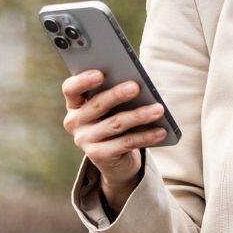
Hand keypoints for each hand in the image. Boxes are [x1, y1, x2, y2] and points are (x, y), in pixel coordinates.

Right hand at [62, 69, 166, 209]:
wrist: (115, 159)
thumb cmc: (114, 120)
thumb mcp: (112, 107)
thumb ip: (116, 94)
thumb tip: (137, 84)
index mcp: (75, 104)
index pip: (71, 89)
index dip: (83, 80)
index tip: (100, 73)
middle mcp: (75, 122)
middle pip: (97, 105)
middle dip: (117, 95)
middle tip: (136, 86)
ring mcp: (85, 140)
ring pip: (115, 124)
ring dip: (139, 115)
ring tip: (158, 109)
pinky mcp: (99, 156)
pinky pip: (126, 143)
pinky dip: (146, 136)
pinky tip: (161, 131)